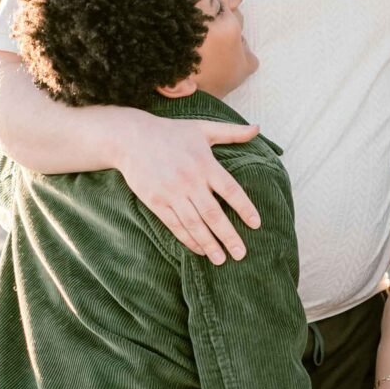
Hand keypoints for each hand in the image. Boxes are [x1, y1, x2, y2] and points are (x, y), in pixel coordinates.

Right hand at [114, 109, 261, 262]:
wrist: (131, 138)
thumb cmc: (171, 132)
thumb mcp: (203, 128)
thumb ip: (232, 132)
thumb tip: (258, 129)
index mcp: (205, 164)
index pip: (230, 190)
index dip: (244, 208)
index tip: (256, 224)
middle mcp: (189, 181)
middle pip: (213, 214)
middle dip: (228, 236)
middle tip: (241, 254)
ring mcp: (171, 193)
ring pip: (194, 224)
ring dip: (209, 244)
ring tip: (221, 260)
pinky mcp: (156, 202)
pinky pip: (174, 225)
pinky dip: (187, 239)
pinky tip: (199, 250)